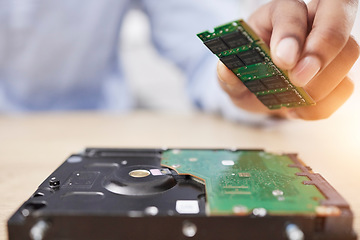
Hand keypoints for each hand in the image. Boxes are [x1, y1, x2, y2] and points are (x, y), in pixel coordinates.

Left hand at [217, 0, 358, 119]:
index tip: (282, 61)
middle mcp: (309, 24)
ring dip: (322, 83)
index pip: (292, 11)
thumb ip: (227, 73)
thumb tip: (225, 70)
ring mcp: (327, 48)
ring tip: (292, 100)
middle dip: (323, 48)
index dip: (290, 33)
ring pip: (348, 52)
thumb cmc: (245, 74)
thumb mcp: (230, 73)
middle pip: (337, 15)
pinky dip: (322, 105)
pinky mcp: (337, 74)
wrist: (257, 92)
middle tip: (299, 78)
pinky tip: (298, 110)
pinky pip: (345, 86)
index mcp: (278, 15)